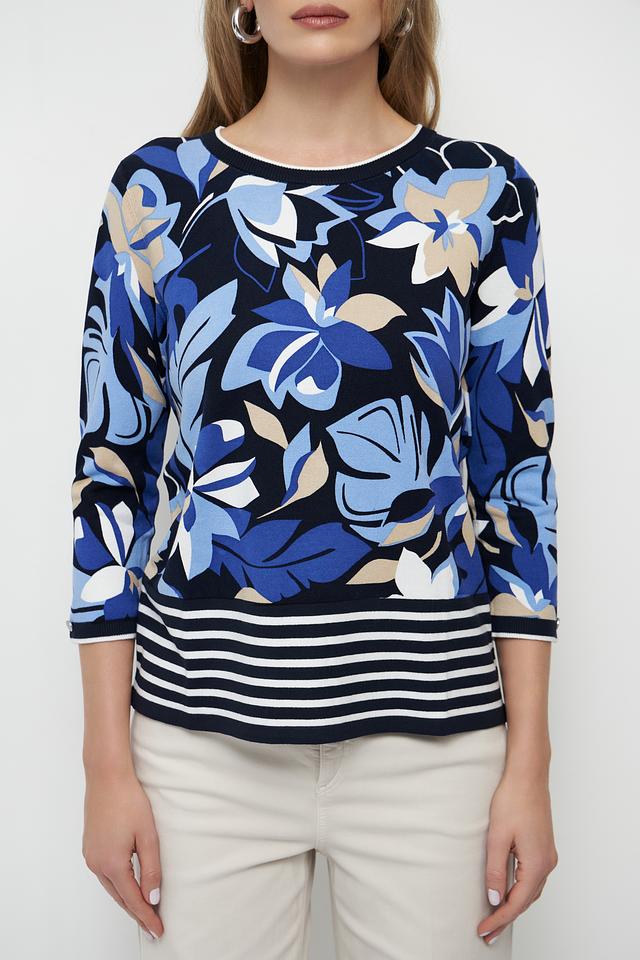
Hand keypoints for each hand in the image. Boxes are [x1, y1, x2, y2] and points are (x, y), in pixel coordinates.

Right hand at [82, 768, 163, 941]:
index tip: (158, 931)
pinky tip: (127, 886)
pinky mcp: (90, 847)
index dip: (147, 917)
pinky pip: (105, 875)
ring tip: (144, 910)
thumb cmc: (128, 800)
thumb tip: (153, 898)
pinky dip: (118, 885)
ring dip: (127, 899)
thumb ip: (151, 869)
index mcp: (112, 864)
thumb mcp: (147, 836)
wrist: (106, 776)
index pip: (133, 900)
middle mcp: (97, 864)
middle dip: (137, 913)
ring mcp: (90, 856)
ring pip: (111, 887)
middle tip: (153, 927)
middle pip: (120, 897)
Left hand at [477, 769, 557, 943]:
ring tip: (495, 917)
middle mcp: (547, 863)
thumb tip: (495, 898)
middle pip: (526, 900)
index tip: (484, 930)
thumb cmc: (513, 800)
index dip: (499, 919)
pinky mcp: (543, 847)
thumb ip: (496, 871)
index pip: (517, 903)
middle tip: (487, 932)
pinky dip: (520, 890)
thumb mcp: (497, 837)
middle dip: (506, 917)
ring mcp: (548, 855)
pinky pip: (533, 878)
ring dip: (514, 905)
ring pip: (531, 890)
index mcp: (537, 864)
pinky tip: (508, 892)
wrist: (528, 775)